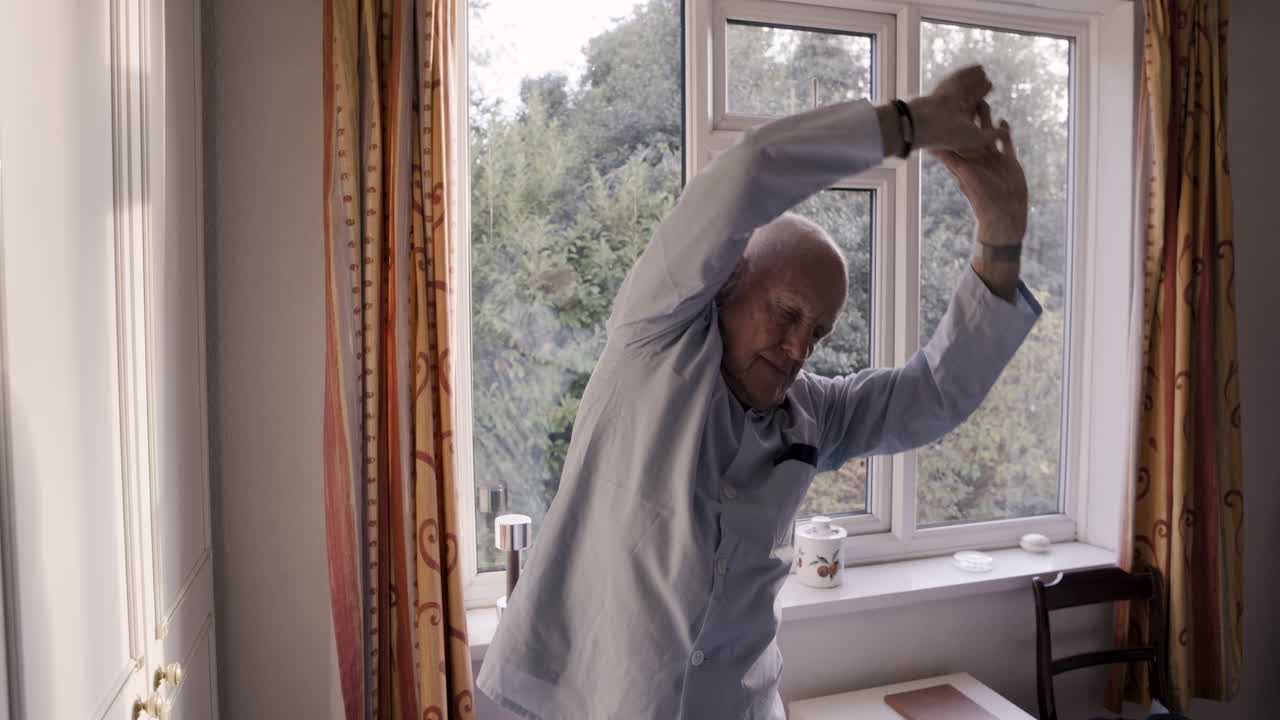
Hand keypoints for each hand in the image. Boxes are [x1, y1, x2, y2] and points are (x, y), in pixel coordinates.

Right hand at [910, 65, 1002, 152]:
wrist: (927, 125)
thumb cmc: (951, 135)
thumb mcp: (978, 138)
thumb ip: (993, 135)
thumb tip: (1006, 131)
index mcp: (960, 124)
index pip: (973, 112)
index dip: (982, 105)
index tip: (988, 104)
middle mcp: (953, 111)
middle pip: (968, 97)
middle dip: (978, 90)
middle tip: (988, 81)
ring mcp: (948, 99)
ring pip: (963, 87)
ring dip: (974, 79)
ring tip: (984, 71)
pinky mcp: (944, 89)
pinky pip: (959, 78)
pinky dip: (968, 73)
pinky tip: (978, 67)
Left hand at [929, 107, 1027, 244]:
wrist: (1005, 211)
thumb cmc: (982, 197)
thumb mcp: (965, 174)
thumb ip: (951, 159)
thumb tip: (932, 146)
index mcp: (966, 159)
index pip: (956, 136)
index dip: (952, 121)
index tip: (946, 104)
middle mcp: (978, 157)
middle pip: (971, 130)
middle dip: (969, 114)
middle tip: (965, 95)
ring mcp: (993, 158)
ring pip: (988, 133)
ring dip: (986, 119)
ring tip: (983, 100)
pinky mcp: (1009, 160)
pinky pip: (1006, 142)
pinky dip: (1004, 132)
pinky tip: (1003, 120)